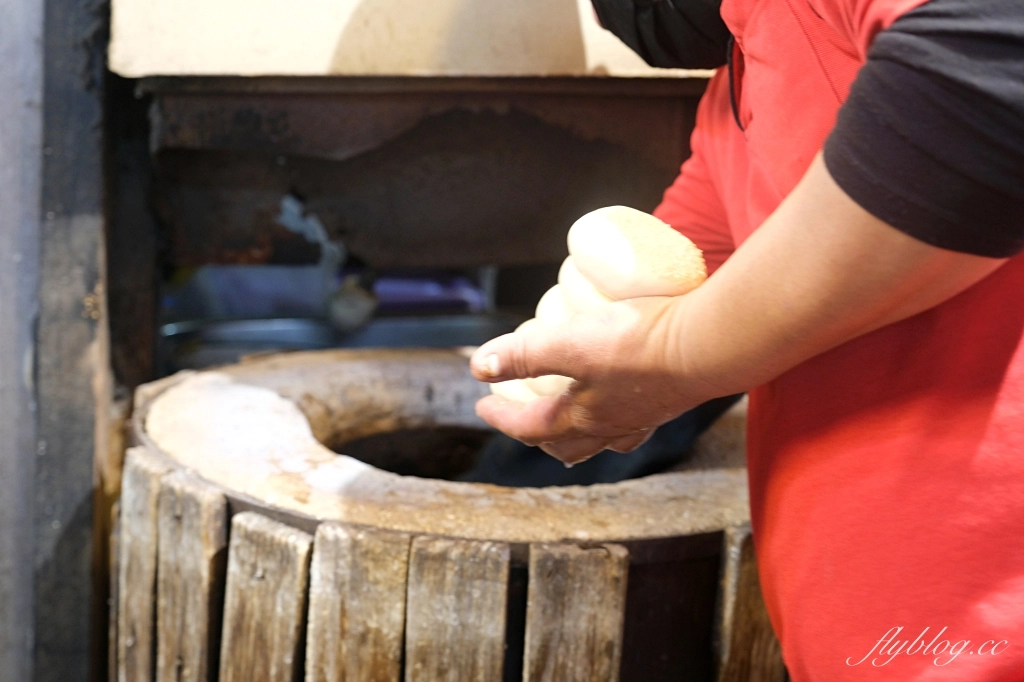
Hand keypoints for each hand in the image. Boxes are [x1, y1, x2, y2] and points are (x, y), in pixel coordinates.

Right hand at [470, 155, 1005, 466]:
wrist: (718, 343)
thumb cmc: (727, 346)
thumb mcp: (729, 344)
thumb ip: (757, 319)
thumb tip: (787, 307)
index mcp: (635, 416)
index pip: (591, 435)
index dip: (565, 432)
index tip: (550, 422)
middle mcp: (610, 415)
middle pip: (560, 437)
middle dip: (531, 429)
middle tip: (512, 413)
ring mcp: (593, 391)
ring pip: (542, 413)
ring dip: (514, 406)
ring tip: (494, 390)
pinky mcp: (579, 356)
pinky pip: (531, 366)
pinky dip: (505, 364)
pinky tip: (482, 357)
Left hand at [470, 297, 721, 464]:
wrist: (710, 345)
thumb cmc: (640, 343)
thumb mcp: (570, 342)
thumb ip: (525, 354)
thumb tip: (479, 366)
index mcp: (582, 418)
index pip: (530, 426)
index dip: (501, 416)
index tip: (482, 404)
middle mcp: (612, 427)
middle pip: (566, 445)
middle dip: (538, 436)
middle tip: (523, 421)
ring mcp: (645, 417)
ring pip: (605, 440)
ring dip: (581, 438)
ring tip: (572, 428)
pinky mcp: (672, 399)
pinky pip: (637, 420)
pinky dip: (621, 420)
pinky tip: (628, 403)